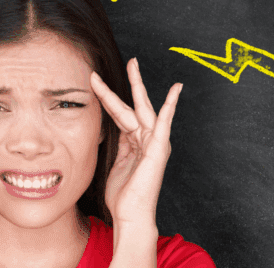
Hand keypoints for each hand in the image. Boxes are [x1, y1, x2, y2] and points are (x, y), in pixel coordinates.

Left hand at [91, 58, 181, 229]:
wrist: (131, 214)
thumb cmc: (123, 194)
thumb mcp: (116, 163)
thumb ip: (118, 144)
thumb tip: (111, 130)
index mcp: (134, 142)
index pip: (120, 113)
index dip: (109, 96)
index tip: (97, 81)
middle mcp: (146, 139)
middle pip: (134, 104)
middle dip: (131, 82)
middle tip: (130, 60)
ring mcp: (154, 143)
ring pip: (142, 108)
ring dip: (137, 85)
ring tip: (134, 64)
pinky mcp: (159, 149)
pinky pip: (165, 123)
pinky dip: (171, 106)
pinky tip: (175, 91)